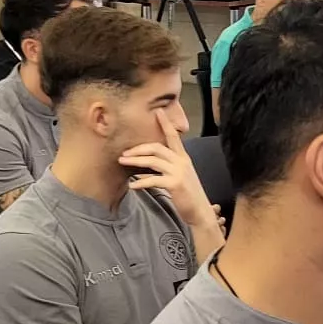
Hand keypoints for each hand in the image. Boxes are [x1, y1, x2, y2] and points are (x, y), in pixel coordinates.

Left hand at [119, 112, 217, 229]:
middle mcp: (182, 162)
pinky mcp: (175, 184)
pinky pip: (153, 180)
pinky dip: (140, 182)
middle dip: (138, 148)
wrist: (200, 211)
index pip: (174, 136)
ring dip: (135, 160)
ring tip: (123, 162)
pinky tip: (132, 185)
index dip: (165, 123)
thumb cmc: (188, 195)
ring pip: (153, 161)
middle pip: (157, 147)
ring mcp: (179, 172)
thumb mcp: (180, 176)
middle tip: (124, 152)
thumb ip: (168, 167)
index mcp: (183, 158)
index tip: (158, 112)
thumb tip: (149, 164)